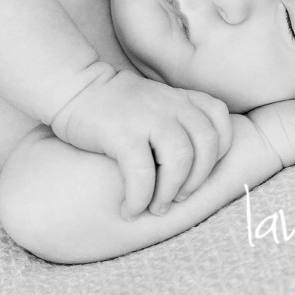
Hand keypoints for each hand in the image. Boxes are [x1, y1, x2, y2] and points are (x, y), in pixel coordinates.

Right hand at [49, 69, 232, 219]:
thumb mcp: (155, 101)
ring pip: (181, 158)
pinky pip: (142, 173)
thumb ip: (176, 119)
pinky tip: (129, 209)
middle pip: (207, 144)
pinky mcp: (122, 133)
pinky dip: (139, 198)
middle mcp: (170, 105)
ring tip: (155, 207)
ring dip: (171, 191)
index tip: (200, 171)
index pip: (219, 119)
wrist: (74, 85)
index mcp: (180, 98)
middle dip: (197, 179)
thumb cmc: (114, 104)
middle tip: (178, 198)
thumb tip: (191, 163)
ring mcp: (148, 117)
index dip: (218, 151)